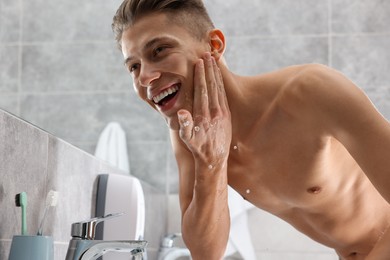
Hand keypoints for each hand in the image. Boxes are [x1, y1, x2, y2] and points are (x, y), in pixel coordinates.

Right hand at [177, 52, 231, 170]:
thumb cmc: (198, 148)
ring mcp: (222, 112)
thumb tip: (181, 112)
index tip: (199, 62)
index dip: (200, 75)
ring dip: (216, 73)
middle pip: (211, 86)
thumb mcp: (188, 139)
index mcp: (203, 115)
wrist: (214, 158)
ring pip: (219, 88)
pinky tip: (219, 75)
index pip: (202, 90)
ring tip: (213, 60)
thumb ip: (185, 125)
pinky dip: (221, 83)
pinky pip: (224, 94)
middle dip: (209, 69)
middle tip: (207, 54)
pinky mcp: (227, 114)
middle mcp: (214, 112)